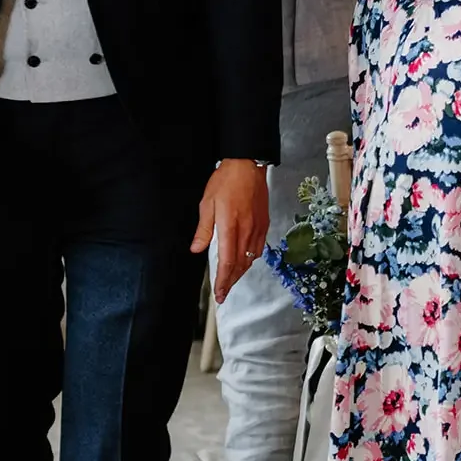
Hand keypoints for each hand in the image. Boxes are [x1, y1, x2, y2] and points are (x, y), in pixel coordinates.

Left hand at [191, 159, 269, 303]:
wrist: (248, 166)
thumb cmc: (224, 182)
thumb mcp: (207, 203)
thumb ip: (204, 229)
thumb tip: (197, 249)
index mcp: (230, 227)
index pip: (227, 261)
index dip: (223, 280)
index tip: (219, 293)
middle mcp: (246, 231)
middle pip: (240, 264)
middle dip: (231, 281)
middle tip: (223, 294)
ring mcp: (257, 229)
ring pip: (250, 258)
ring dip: (240, 272)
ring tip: (230, 281)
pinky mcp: (264, 224)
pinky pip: (258, 248)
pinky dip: (250, 259)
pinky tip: (244, 261)